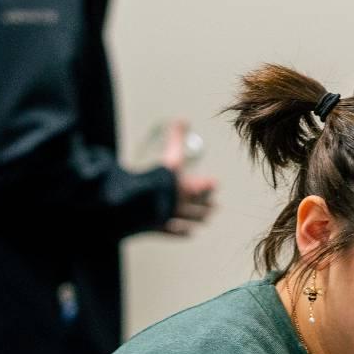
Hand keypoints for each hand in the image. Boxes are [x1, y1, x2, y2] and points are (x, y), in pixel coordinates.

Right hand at [159, 120, 215, 234]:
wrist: (137, 207)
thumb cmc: (155, 183)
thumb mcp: (169, 158)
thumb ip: (176, 139)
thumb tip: (182, 120)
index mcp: (187, 188)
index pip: (202, 185)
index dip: (208, 184)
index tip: (214, 183)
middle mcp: (183, 205)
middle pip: (199, 205)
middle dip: (207, 204)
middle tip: (215, 205)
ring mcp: (173, 218)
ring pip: (191, 220)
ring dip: (200, 218)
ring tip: (207, 219)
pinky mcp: (159, 228)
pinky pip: (176, 231)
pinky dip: (183, 231)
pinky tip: (188, 233)